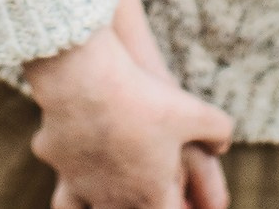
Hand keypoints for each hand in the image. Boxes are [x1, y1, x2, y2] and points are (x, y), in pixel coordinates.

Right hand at [29, 26, 232, 208]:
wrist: (86, 81)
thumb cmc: (144, 98)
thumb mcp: (195, 111)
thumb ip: (218, 131)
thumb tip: (221, 145)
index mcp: (152, 194)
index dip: (179, 208)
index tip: (182, 200)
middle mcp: (115, 199)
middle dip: (138, 204)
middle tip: (147, 190)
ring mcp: (82, 185)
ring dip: (99, 205)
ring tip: (106, 195)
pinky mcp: (56, 164)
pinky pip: (62, 184)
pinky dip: (69, 182)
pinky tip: (73, 166)